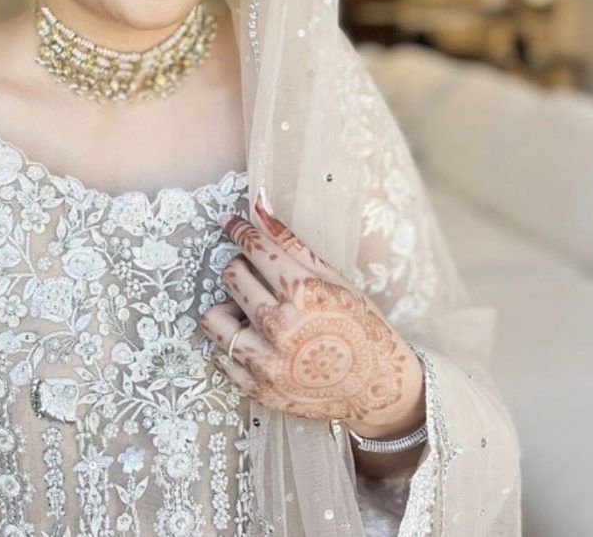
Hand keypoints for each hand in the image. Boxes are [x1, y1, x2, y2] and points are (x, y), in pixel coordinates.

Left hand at [198, 189, 424, 439]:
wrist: (379, 389)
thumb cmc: (361, 326)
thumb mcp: (334, 278)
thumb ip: (290, 241)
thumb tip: (258, 202)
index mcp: (303, 293)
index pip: (254, 248)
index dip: (238, 230)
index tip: (229, 223)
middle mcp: (281, 327)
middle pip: (231, 277)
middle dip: (241, 269)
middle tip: (258, 277)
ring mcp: (268, 362)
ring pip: (213, 319)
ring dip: (227, 308)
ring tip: (248, 312)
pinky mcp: (260, 390)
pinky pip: (221, 357)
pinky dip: (232, 344)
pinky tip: (255, 340)